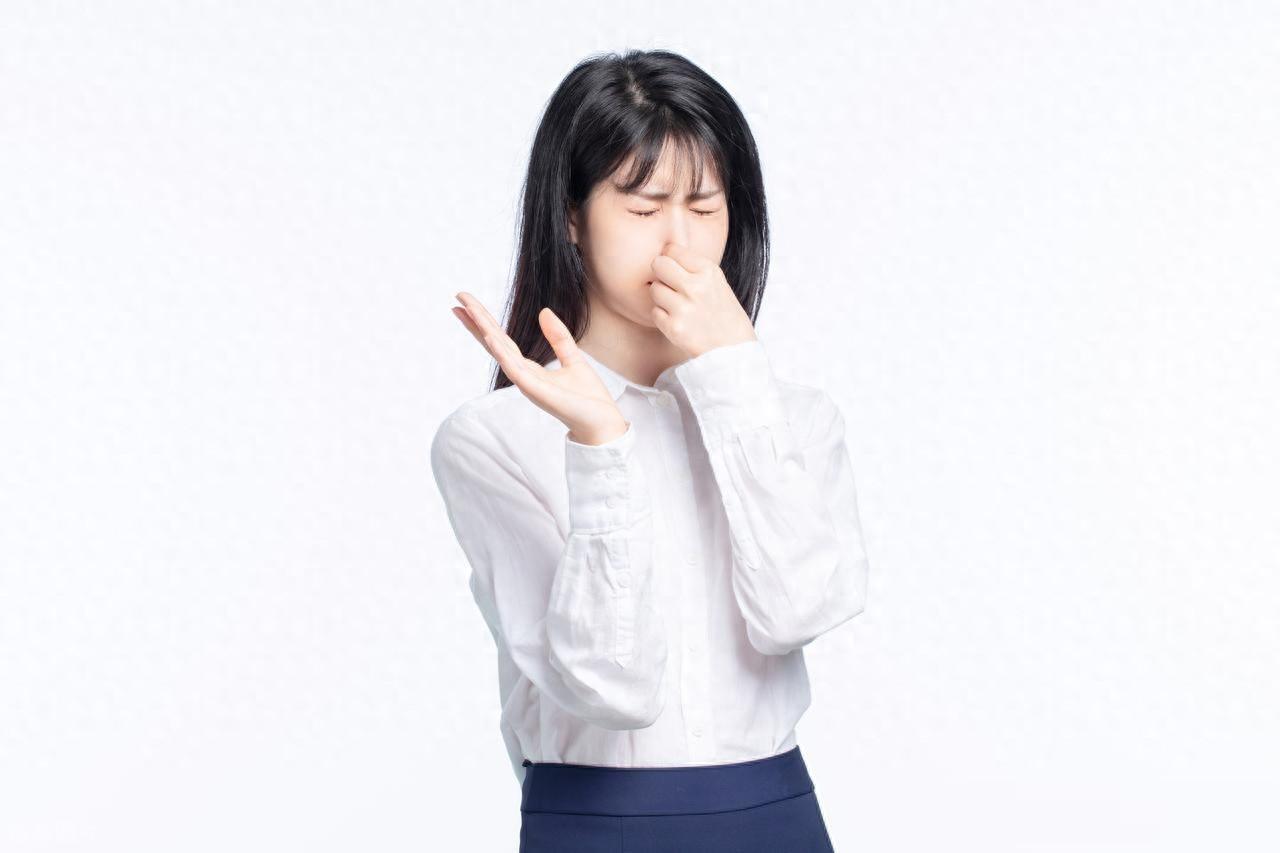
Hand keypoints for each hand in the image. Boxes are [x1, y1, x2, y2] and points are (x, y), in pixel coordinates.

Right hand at [451, 292, 628, 445]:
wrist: (602, 423)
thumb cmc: (588, 398)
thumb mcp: (573, 358)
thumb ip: (558, 337)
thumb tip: (544, 311)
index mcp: (529, 368)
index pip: (501, 340)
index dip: (484, 322)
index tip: (467, 302)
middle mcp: (523, 375)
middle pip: (494, 343)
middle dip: (476, 321)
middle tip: (458, 296)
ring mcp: (527, 384)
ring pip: (500, 353)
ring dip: (483, 331)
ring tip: (467, 310)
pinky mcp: (536, 391)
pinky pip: (515, 370)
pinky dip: (501, 354)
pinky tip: (490, 337)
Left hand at [648, 243, 756, 357]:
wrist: (734, 348)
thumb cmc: (724, 313)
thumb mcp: (717, 282)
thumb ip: (692, 267)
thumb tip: (664, 254)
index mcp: (708, 271)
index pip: (672, 250)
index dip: (671, 259)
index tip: (676, 269)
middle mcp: (695, 287)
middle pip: (658, 264)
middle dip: (661, 273)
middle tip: (670, 285)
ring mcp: (683, 308)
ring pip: (654, 289)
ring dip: (661, 297)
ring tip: (677, 305)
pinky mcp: (674, 327)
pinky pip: (654, 312)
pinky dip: (662, 316)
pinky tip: (677, 319)